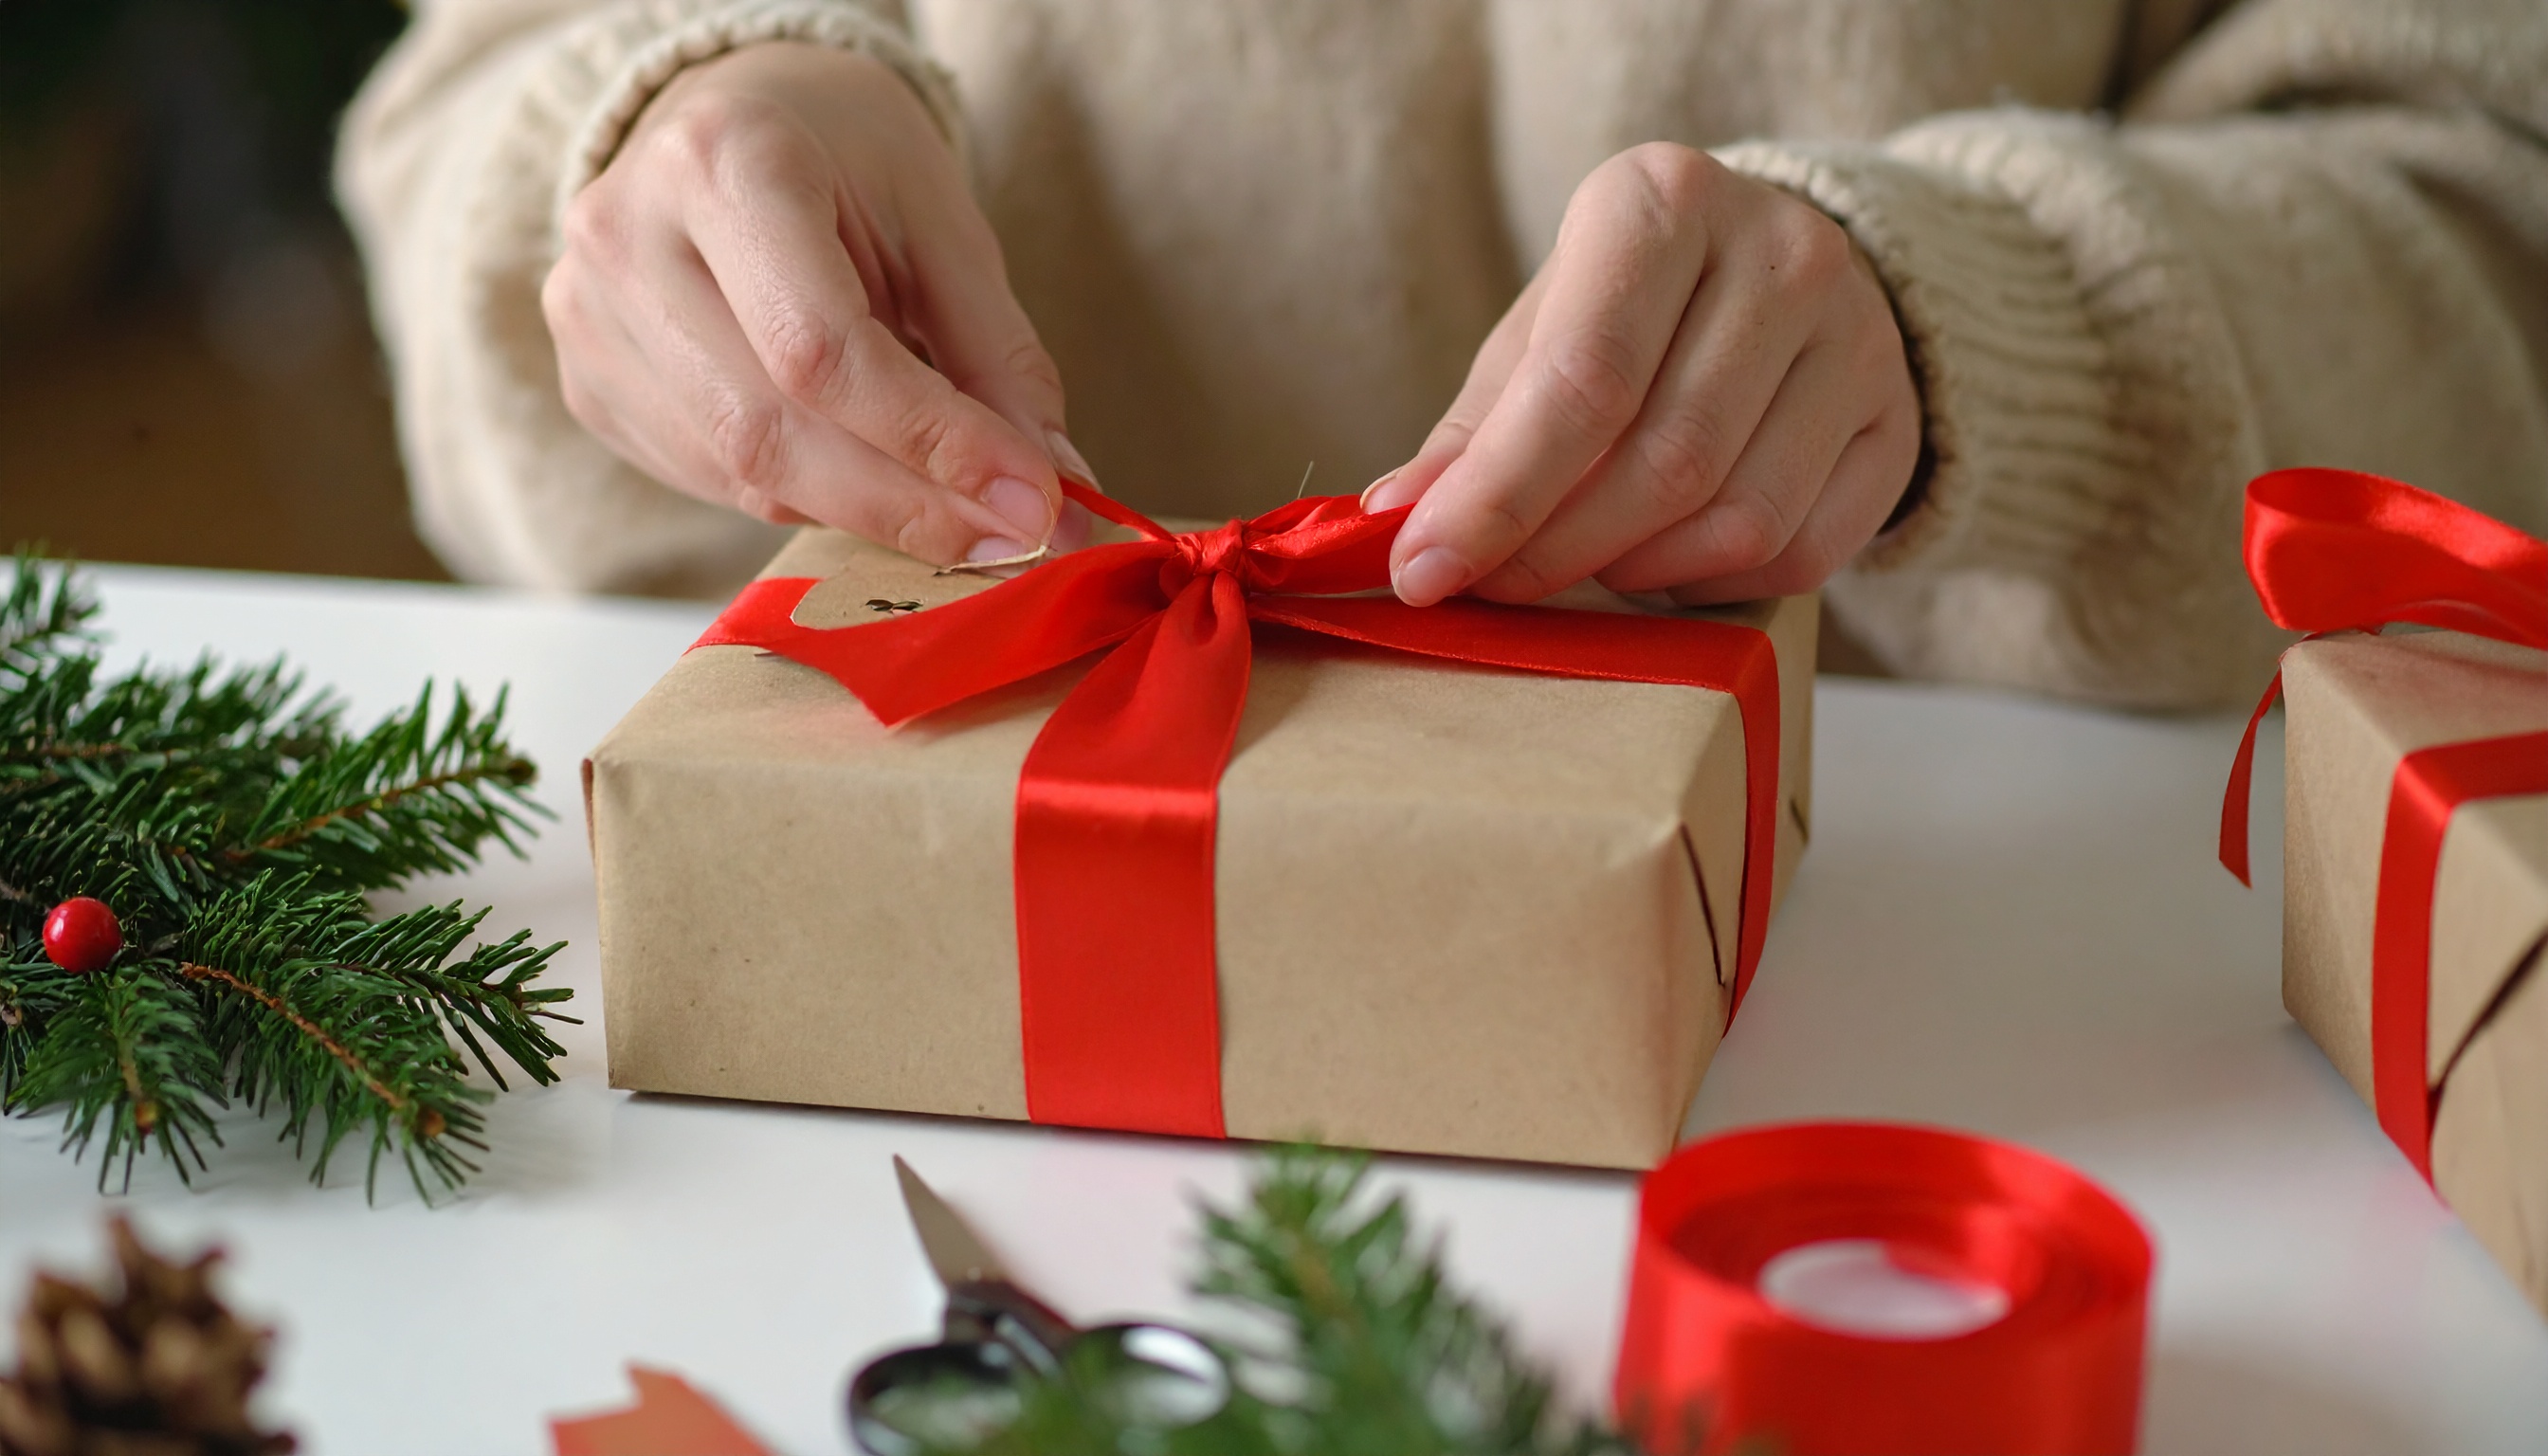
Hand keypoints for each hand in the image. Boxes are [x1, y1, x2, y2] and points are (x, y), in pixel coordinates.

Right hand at [543, 42, 1092, 565]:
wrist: (732, 117)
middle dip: (907, 505)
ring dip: (867, 513)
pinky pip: (712, 480)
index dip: (931, 443)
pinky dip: (810, 499)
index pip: (821, 350)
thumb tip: (1051, 482)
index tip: (1029, 502)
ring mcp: (588, 317)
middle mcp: (626, 236)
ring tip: (956, 509)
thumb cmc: (844, 156)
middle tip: (1010, 539)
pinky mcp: (588, 383)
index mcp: (723, 161)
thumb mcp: (941, 223)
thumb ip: (997, 354)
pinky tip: (866, 474)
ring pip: (741, 474)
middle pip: (771, 433)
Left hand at [1366, 143, 1920, 606]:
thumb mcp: (1540, 337)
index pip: (1583, 377)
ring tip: (1588, 563)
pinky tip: (1669, 565)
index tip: (1424, 571)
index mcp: (1663, 202)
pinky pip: (1801, 553)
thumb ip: (1474, 432)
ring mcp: (1857, 334)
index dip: (1498, 495)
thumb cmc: (1631, 314)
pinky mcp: (1897, 419)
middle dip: (1558, 548)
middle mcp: (1780, 249)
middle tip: (1498, 584)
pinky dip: (1714, 587)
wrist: (1779, 284)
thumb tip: (1396, 522)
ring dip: (1639, 572)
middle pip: (1663, 459)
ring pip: (1738, 517)